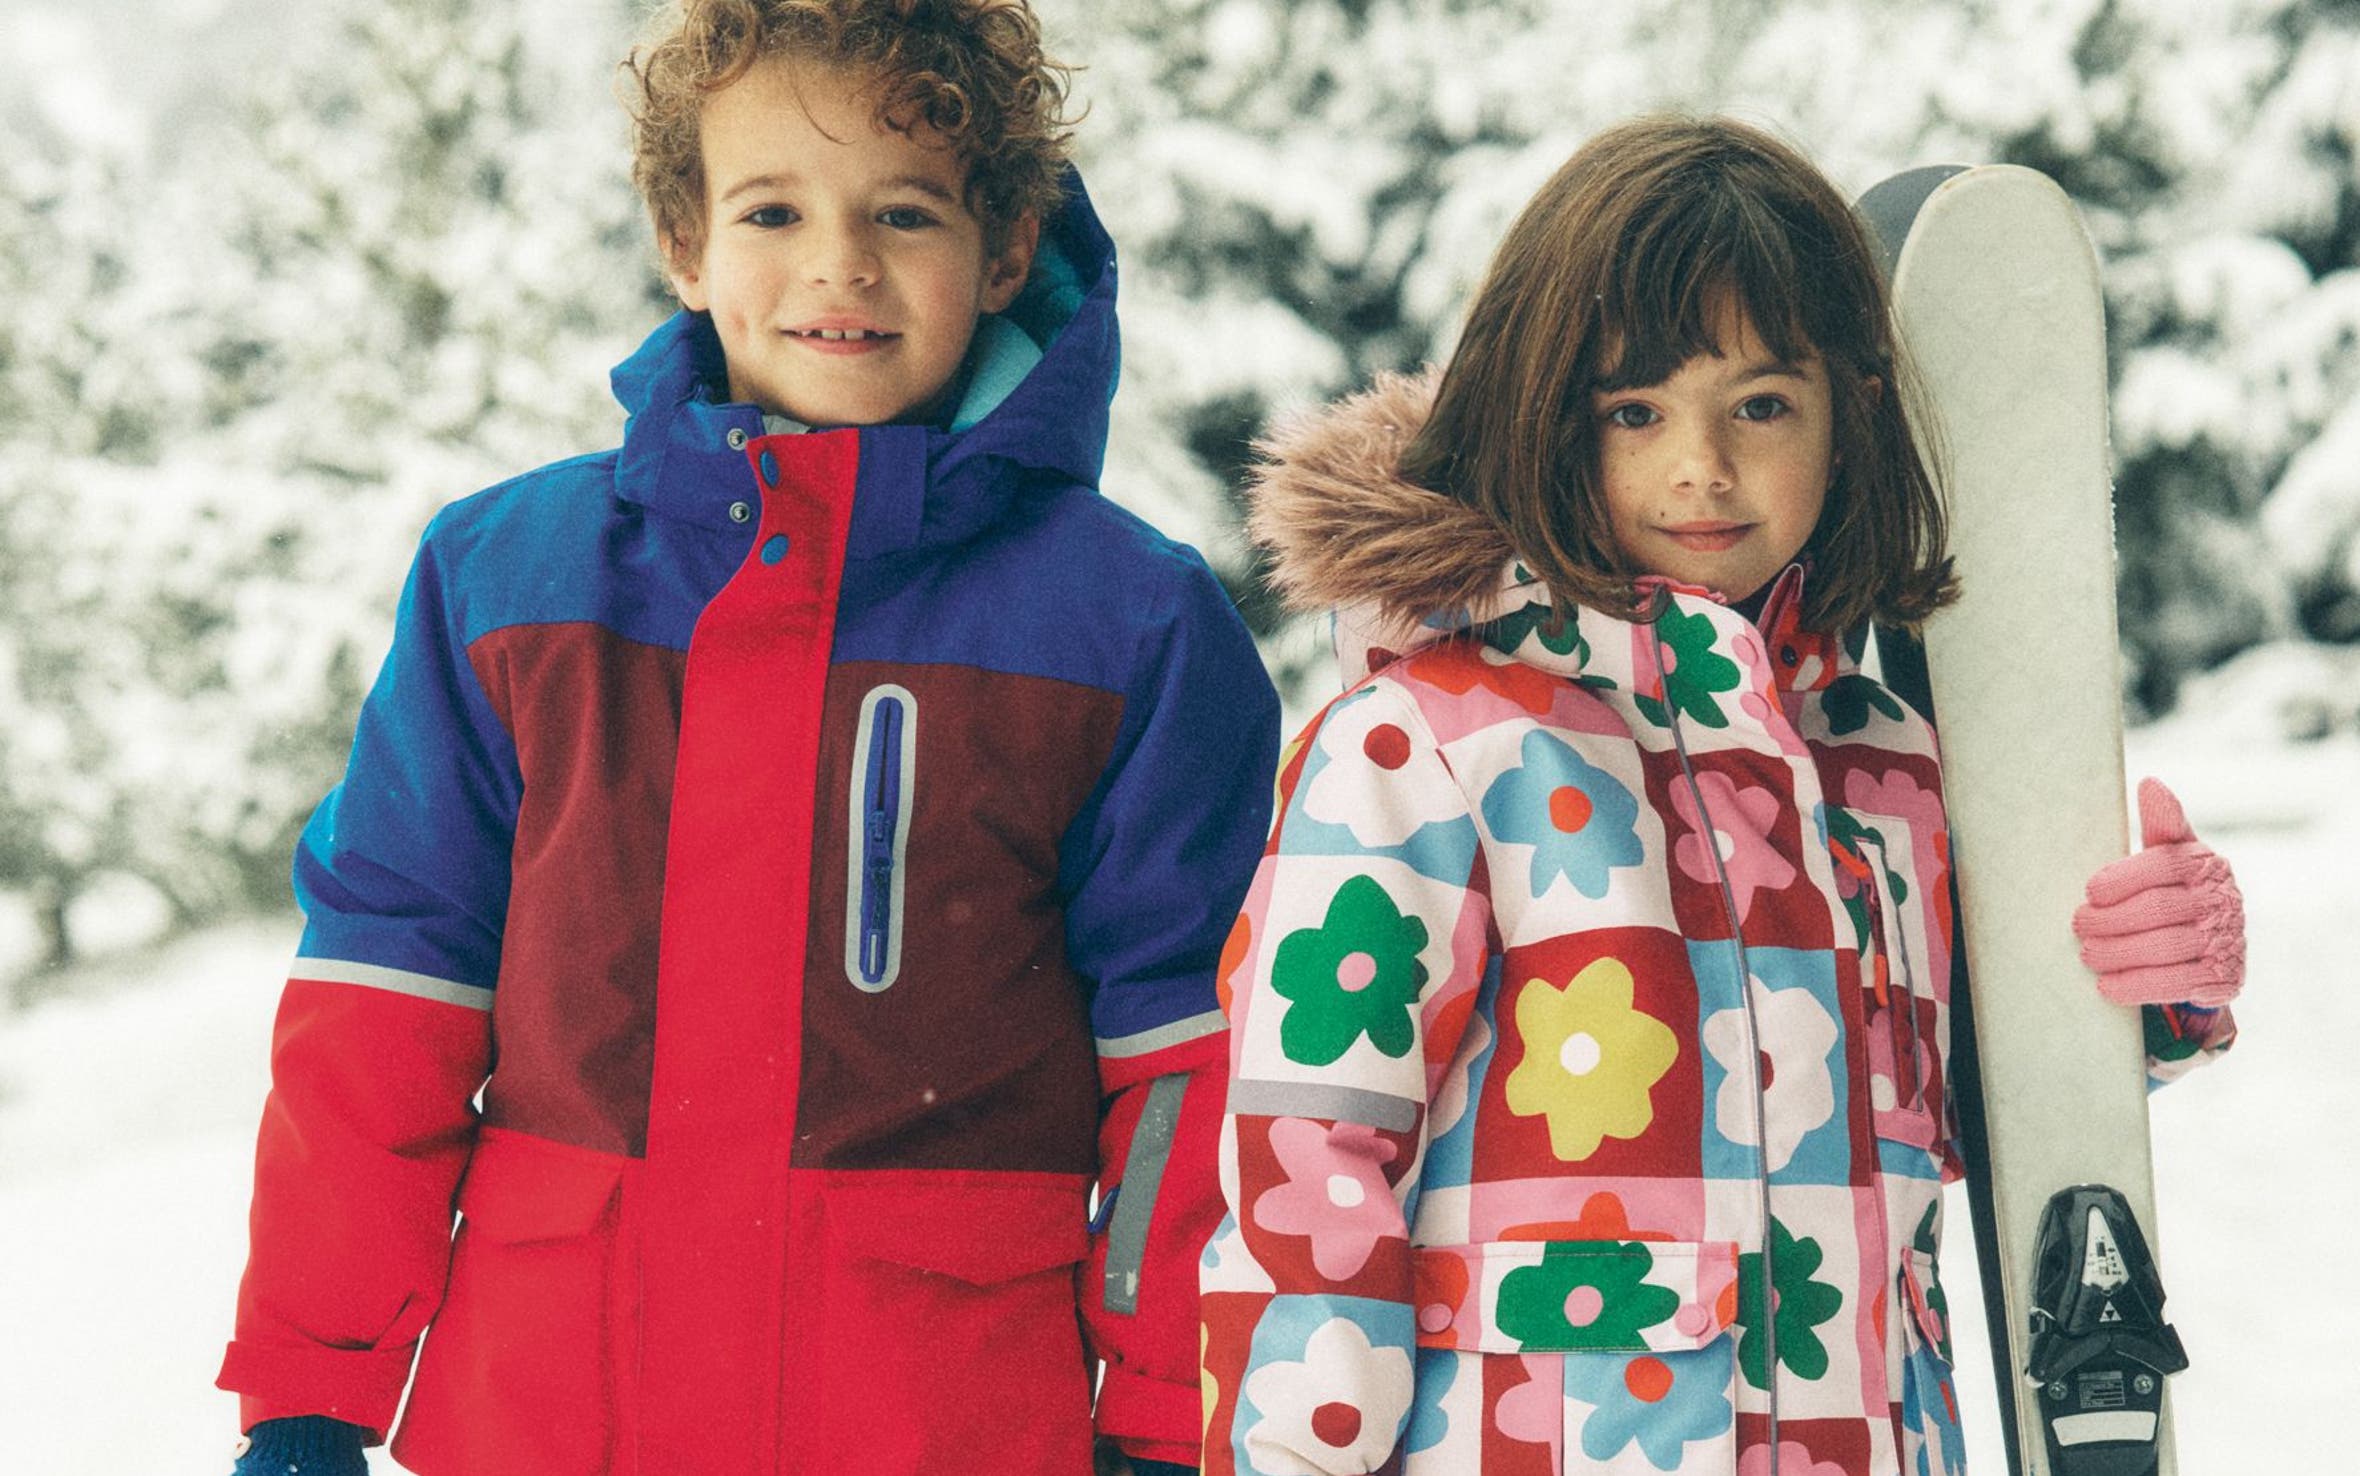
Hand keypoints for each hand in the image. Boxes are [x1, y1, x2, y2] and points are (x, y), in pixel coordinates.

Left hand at [2072, 778, 2244, 1007]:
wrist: (2211, 944)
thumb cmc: (2175, 889)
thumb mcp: (2170, 854)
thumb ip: (2161, 825)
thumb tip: (2151, 784)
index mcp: (2205, 864)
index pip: (2163, 866)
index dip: (2123, 879)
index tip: (2090, 892)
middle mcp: (2223, 900)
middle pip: (2158, 910)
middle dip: (2110, 920)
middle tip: (2078, 925)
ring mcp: (2227, 940)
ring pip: (2164, 948)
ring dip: (2117, 953)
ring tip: (2087, 954)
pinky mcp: (2224, 978)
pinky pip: (2176, 984)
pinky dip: (2137, 985)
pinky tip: (2107, 985)